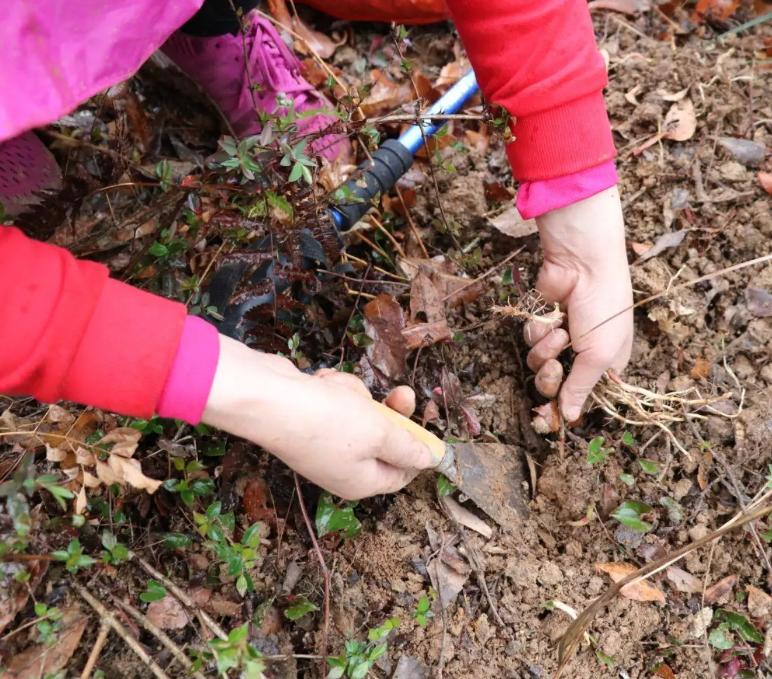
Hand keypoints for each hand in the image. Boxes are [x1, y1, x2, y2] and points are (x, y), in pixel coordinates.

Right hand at [201, 336, 433, 498]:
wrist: (268, 399)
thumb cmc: (329, 422)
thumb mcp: (381, 434)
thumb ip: (409, 448)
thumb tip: (433, 461)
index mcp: (361, 482)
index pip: (401, 474)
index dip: (416, 450)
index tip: (426, 424)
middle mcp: (342, 468)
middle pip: (382, 440)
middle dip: (388, 413)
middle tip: (402, 394)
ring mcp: (323, 443)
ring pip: (360, 414)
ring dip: (356, 396)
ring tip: (339, 390)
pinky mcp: (309, 419)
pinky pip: (336, 402)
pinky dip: (334, 390)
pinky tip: (322, 384)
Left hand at [525, 186, 632, 421]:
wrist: (582, 265)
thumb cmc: (603, 310)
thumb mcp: (599, 355)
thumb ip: (581, 389)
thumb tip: (572, 419)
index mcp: (605, 367)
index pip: (581, 398)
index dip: (564, 407)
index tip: (549, 417)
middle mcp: (581, 355)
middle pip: (552, 386)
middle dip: (549, 377)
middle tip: (554, 366)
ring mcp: (560, 338)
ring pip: (536, 363)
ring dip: (545, 348)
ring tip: (560, 329)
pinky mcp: (541, 322)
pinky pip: (529, 340)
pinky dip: (538, 329)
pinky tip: (551, 314)